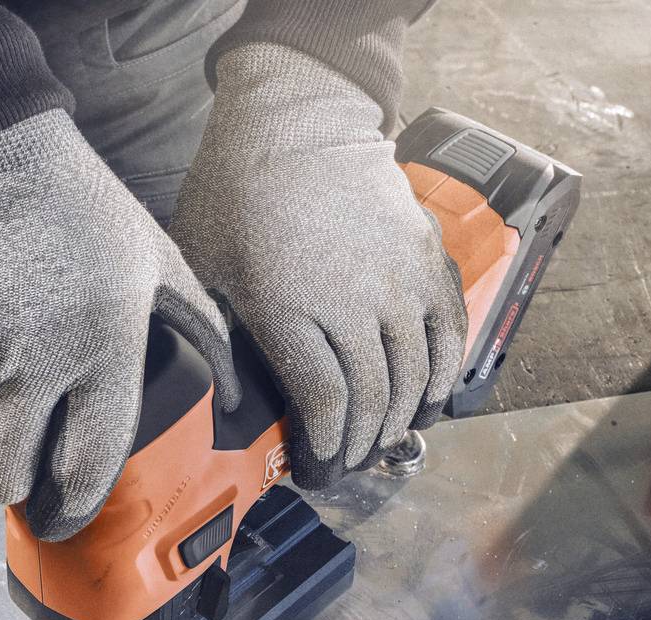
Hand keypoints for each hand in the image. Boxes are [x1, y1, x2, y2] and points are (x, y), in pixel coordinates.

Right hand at [0, 109, 234, 540]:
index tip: (71, 514)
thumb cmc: (76, 205)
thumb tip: (232, 392)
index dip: (77, 506)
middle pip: (2, 481)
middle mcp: (29, 369)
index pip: (86, 468)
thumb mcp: (154, 258)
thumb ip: (198, 327)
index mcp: (99, 352)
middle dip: (11, 487)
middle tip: (21, 463)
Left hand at [172, 43, 466, 488]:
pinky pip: (449, 333)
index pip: (324, 403)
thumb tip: (224, 406)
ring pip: (412, 374)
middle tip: (347, 466)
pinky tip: (428, 401)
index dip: (326, 449)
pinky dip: (443, 375)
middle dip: (360, 446)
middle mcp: (350, 300)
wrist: (295, 120)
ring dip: (399, 419)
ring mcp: (395, 279)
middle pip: (372, 398)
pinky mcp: (426, 259)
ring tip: (381, 441)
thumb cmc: (237, 194)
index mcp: (287, 309)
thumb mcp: (201, 268)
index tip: (317, 468)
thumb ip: (213, 337)